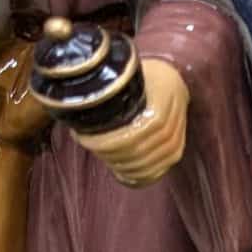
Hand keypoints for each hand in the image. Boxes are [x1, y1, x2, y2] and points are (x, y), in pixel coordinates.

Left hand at [74, 57, 188, 186]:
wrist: (171, 79)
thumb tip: (76, 102)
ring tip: (100, 153)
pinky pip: (154, 172)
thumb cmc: (144, 77)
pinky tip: (118, 171)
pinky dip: (134, 175)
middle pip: (134, 153)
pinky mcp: (175, 152)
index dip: (103, 142)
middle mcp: (171, 128)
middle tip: (87, 143)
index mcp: (159, 108)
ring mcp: (175, 142)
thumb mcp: (128, 76)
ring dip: (117, 163)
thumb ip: (110, 91)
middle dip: (106, 152)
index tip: (82, 136)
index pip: (129, 137)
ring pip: (142, 165)